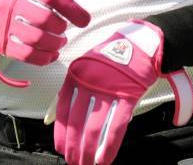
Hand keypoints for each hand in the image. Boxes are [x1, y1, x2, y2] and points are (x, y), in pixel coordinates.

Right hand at [0, 0, 90, 87]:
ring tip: (60, 41)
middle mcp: (14, 3)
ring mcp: (6, 24)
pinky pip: (26, 55)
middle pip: (45, 20)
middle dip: (60, 28)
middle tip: (63, 30)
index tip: (85, 21)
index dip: (73, 10)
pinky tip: (52, 54)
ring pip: (36, 39)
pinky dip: (43, 58)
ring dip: (54, 44)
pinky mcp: (2, 42)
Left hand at [45, 19, 192, 164]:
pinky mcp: (128, 95)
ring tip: (87, 164)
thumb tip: (50, 117)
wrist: (141, 40)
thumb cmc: (112, 56)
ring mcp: (109, 88)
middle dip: (74, 147)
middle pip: (76, 122)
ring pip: (93, 128)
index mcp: (77, 73)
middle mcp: (89, 81)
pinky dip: (108, 147)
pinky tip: (104, 161)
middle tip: (74, 162)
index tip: (60, 148)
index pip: (63, 108)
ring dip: (88, 151)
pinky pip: (115, 126)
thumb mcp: (87, 64)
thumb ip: (70, 89)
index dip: (61, 132)